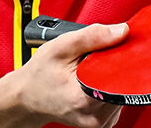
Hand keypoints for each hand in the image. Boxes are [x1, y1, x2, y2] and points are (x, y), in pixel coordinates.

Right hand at [11, 23, 128, 127]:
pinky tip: (93, 82)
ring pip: (122, 91)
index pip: (122, 76)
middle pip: (124, 84)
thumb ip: (93, 36)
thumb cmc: (39, 74)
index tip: (113, 48)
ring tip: (90, 72)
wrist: (26, 97)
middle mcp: (95, 116)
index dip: (122, 58)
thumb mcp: (61, 47)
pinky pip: (117, 100)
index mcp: (84, 99)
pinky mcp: (102, 123)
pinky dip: (109, 87)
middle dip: (115, 66)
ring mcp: (99, 123)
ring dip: (112, 77)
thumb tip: (123, 31)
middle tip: (93, 60)